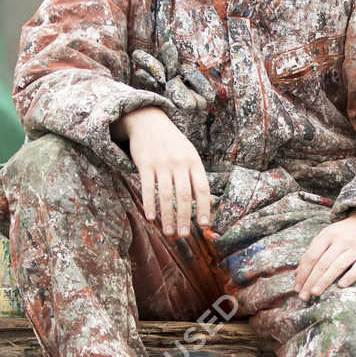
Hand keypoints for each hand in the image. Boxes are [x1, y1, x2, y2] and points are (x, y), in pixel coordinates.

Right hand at [117, 106, 211, 237]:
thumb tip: (211, 204)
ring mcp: (161, 162)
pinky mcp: (144, 163)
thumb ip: (197, 178)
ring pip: (165, 195)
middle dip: (184, 217)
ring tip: (168, 232)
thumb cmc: (173, 144)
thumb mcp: (190, 155)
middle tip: (183, 235)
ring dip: (167, 216)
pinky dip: (150, 204)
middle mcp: (179, 162)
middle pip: (184, 195)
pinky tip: (151, 217)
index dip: (204, 207)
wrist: (149, 121)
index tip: (204, 225)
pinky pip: (147, 187)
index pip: (202, 188)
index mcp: (194, 161)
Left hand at [294, 209, 355, 299]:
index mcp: (328, 235)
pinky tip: (341, 286)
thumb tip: (297, 274)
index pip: (312, 256)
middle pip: (322, 263)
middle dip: (311, 281)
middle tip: (303, 296)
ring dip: (324, 280)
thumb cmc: (343, 233)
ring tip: (315, 293)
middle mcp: (341, 241)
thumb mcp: (326, 236)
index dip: (303, 273)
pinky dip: (349, 277)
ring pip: (337, 266)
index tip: (297, 288)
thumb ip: (312, 252)